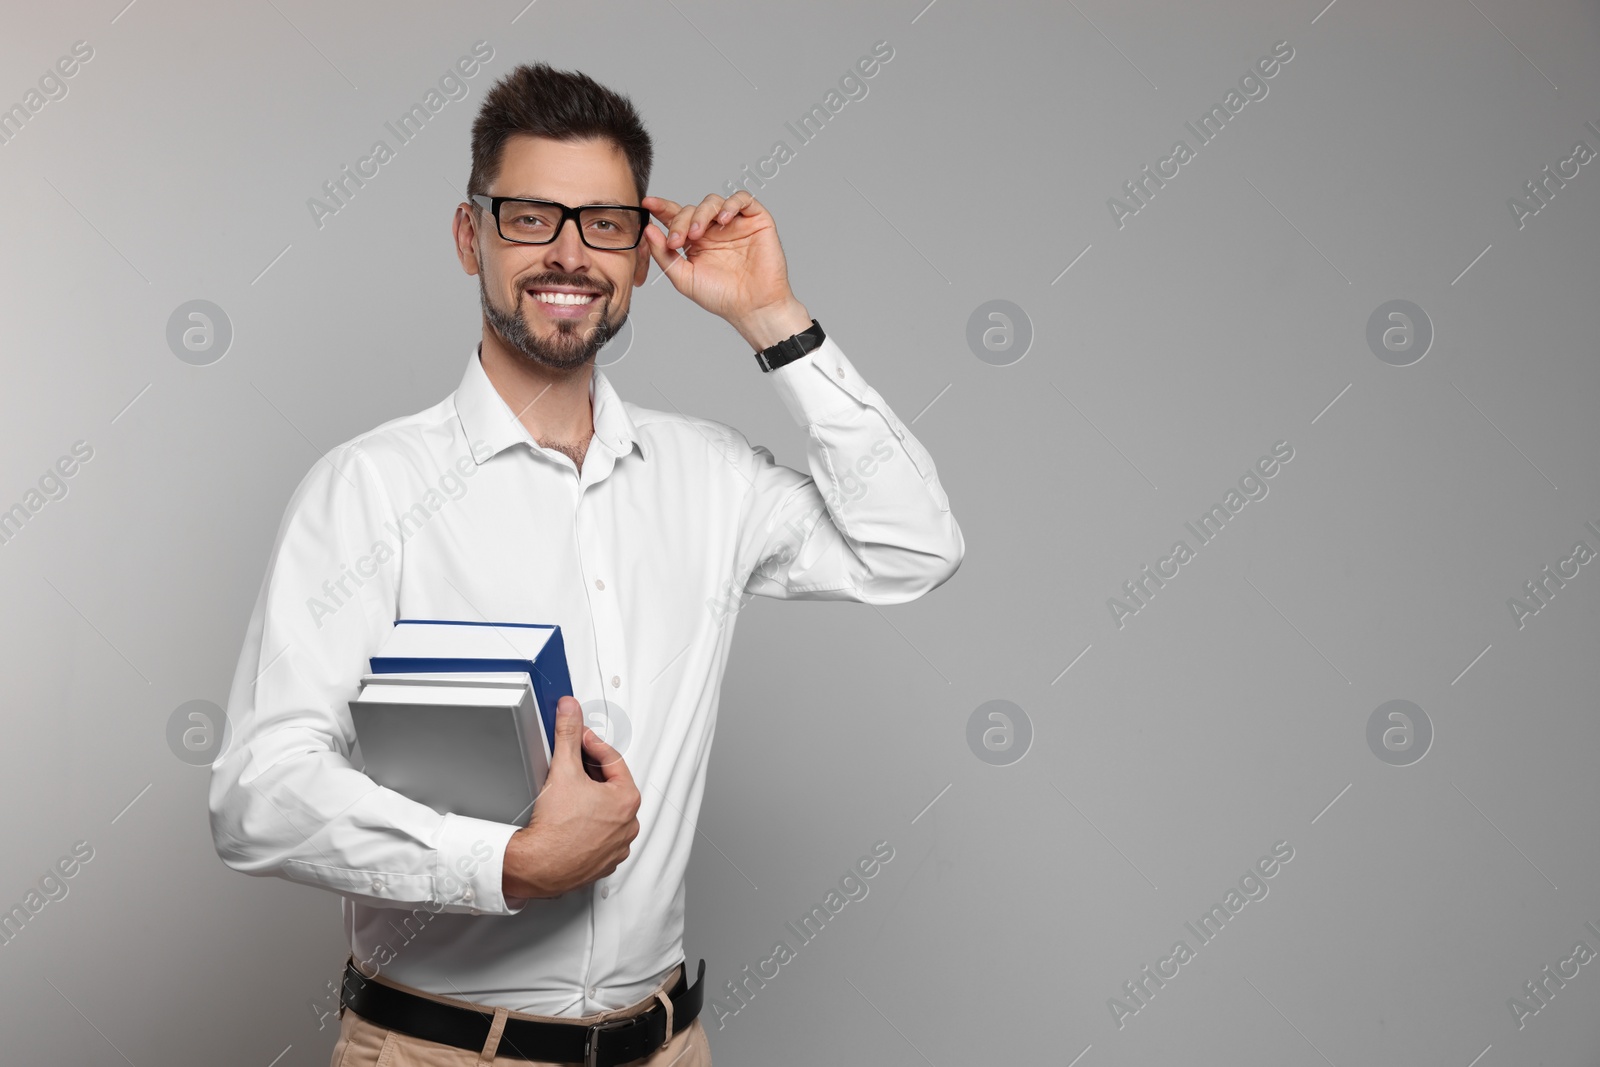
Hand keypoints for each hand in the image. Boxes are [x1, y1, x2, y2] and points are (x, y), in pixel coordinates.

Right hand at [502, 696, 639, 899]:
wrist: (538, 865)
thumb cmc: (555, 828)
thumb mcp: (563, 769)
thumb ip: (568, 734)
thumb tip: (571, 711)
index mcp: (627, 800)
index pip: (612, 760)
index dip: (592, 744)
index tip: (580, 738)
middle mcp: (628, 824)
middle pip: (611, 786)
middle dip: (591, 772)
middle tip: (572, 763)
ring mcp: (616, 846)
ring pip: (606, 812)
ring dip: (590, 799)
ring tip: (568, 793)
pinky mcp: (602, 862)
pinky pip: (599, 836)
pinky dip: (587, 825)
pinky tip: (570, 820)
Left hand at [640, 191, 810, 349]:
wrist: (752, 307)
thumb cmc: (721, 296)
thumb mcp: (683, 278)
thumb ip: (664, 254)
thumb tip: (648, 229)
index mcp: (695, 242)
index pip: (676, 217)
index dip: (661, 208)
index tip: (648, 204)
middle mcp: (714, 230)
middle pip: (692, 209)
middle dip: (680, 221)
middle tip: (677, 240)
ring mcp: (734, 223)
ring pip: (713, 201)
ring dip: (702, 213)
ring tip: (698, 233)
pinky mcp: (755, 220)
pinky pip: (743, 199)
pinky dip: (731, 204)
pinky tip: (723, 220)